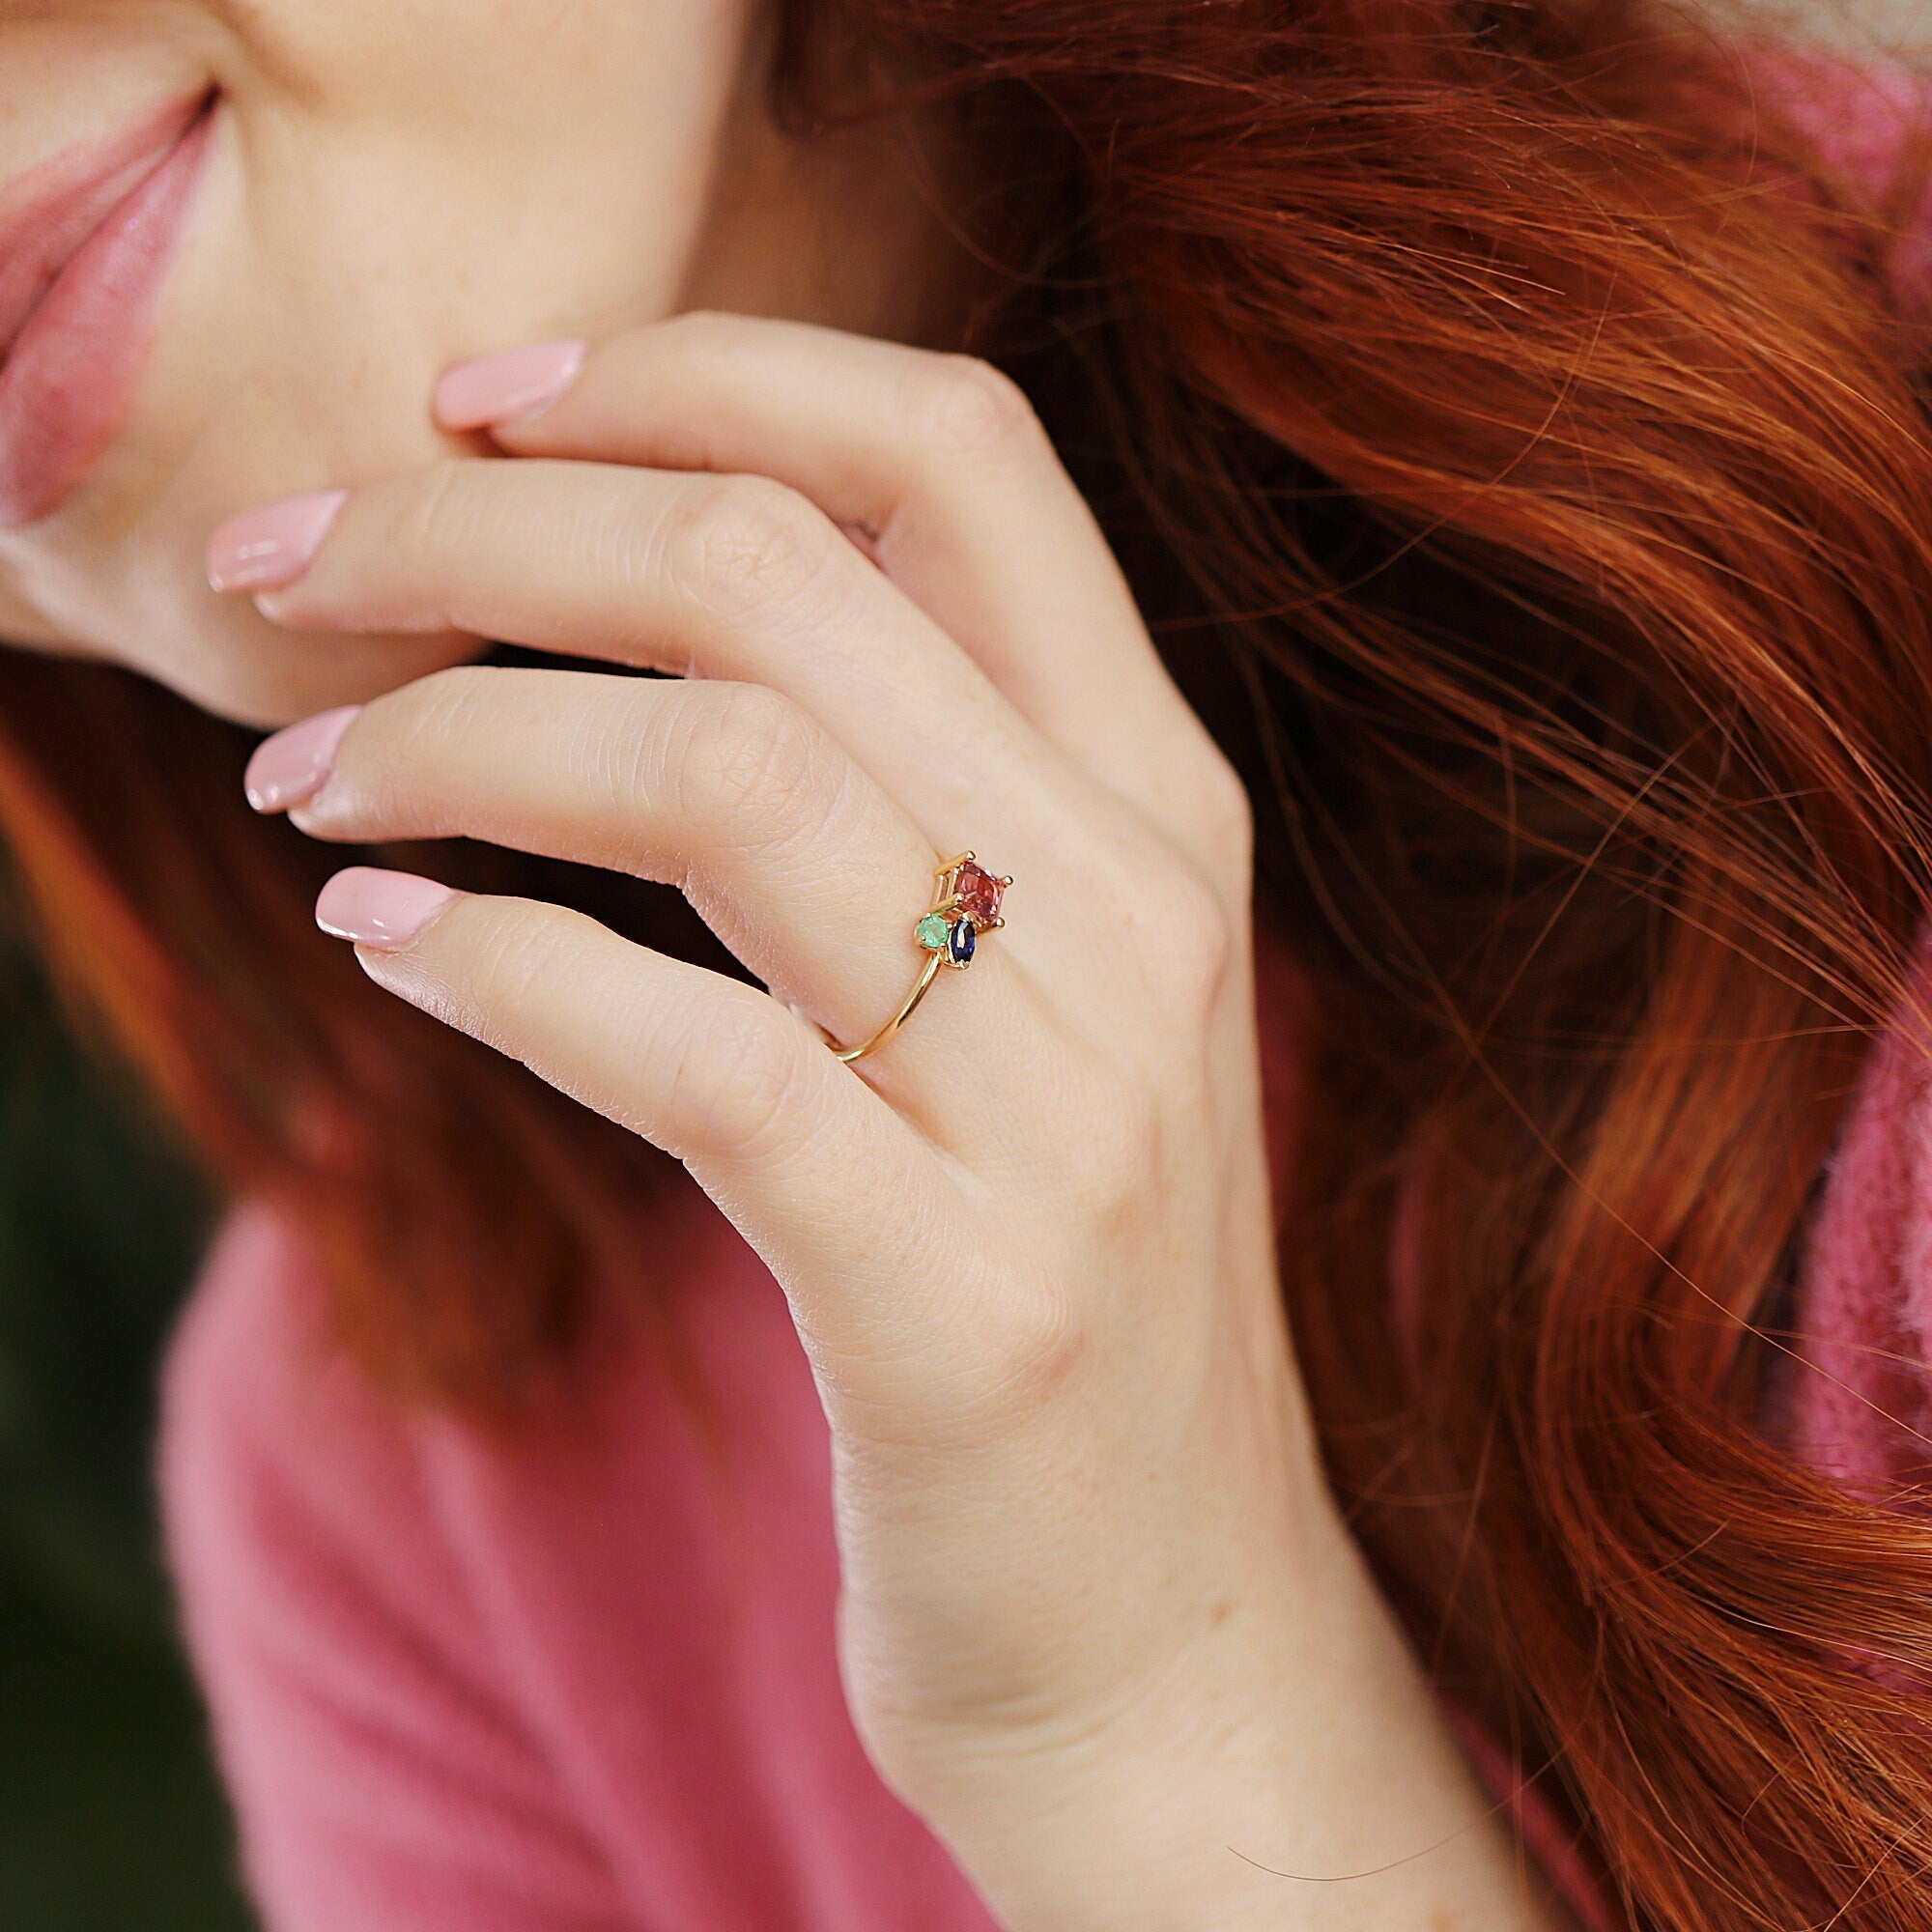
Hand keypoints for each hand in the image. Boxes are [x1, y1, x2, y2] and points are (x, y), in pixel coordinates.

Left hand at [209, 313, 1564, 1930]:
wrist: (1174, 1628)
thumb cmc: (1046, 1271)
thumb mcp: (1038, 991)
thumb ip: (908, 790)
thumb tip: (616, 609)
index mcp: (1163, 801)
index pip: (953, 450)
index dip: (702, 366)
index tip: (481, 399)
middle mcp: (1145, 914)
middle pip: (776, 575)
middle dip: (483, 531)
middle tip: (290, 570)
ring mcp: (1076, 1114)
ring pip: (723, 777)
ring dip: (451, 740)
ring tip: (303, 777)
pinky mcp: (970, 1308)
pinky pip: (700, 1059)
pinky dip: (500, 967)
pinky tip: (383, 942)